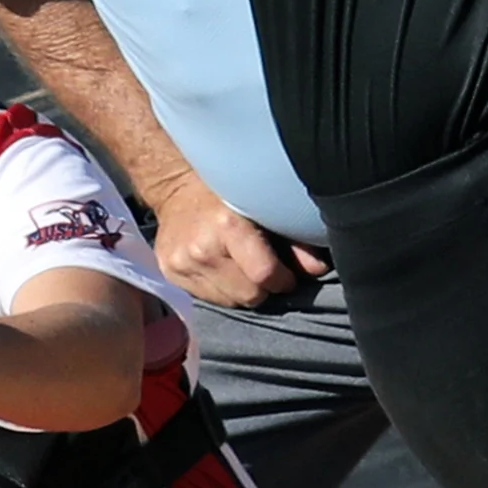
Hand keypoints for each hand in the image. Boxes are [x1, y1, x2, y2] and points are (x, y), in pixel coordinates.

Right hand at [148, 170, 328, 307]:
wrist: (176, 185)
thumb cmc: (226, 191)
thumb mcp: (262, 204)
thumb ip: (292, 238)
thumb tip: (317, 268)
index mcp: (226, 225)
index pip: (264, 275)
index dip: (283, 279)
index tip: (287, 273)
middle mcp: (202, 248)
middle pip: (249, 295)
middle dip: (263, 287)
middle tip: (265, 268)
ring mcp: (182, 263)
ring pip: (229, 301)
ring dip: (241, 289)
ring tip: (241, 265)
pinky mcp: (169, 273)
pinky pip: (208, 298)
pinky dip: (221, 288)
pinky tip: (221, 266)